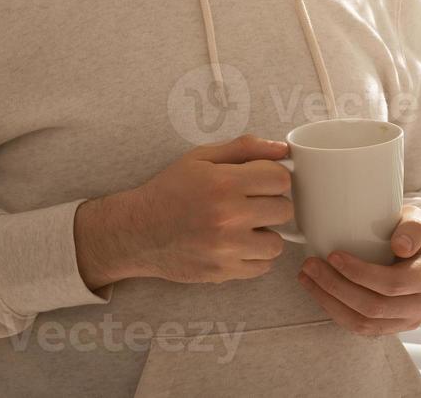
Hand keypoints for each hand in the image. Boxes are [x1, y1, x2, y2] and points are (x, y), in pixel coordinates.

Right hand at [121, 133, 294, 284]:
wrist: (137, 231)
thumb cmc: (169, 191)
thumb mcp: (201, 158)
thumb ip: (244, 148)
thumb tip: (281, 148)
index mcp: (224, 183)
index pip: (280, 179)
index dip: (274, 177)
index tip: (262, 181)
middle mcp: (228, 217)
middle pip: (284, 210)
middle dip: (272, 203)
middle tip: (253, 203)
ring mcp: (226, 249)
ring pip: (277, 243)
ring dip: (266, 234)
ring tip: (246, 227)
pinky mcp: (222, 272)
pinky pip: (262, 267)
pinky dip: (255, 257)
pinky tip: (238, 245)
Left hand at [295, 204, 420, 334]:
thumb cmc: (413, 233)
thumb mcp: (419, 220)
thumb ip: (413, 227)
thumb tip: (400, 246)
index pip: (392, 283)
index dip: (360, 273)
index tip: (333, 255)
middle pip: (374, 307)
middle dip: (336, 287)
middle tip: (311, 265)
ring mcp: (407, 320)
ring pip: (363, 323)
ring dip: (330, 302)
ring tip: (307, 278)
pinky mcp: (390, 327)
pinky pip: (359, 327)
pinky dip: (335, 311)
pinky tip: (318, 291)